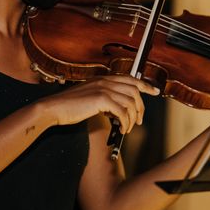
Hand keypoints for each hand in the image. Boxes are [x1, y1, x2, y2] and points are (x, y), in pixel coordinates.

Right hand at [37, 75, 159, 133]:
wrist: (54, 108)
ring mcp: (103, 88)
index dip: (145, 85)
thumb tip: (117, 109)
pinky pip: (122, 111)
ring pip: (130, 102)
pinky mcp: (101, 99)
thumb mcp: (89, 98)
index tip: (155, 92)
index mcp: (103, 79)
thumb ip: (103, 98)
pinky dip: (125, 123)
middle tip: (138, 121)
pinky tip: (120, 129)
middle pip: (134, 90)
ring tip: (126, 129)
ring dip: (132, 118)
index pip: (130, 79)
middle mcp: (105, 81)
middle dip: (141, 107)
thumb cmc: (69, 106)